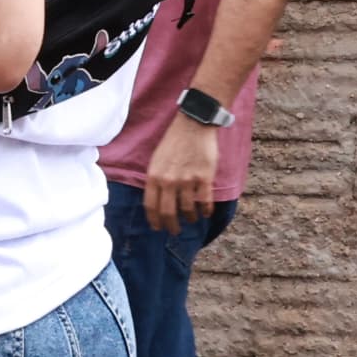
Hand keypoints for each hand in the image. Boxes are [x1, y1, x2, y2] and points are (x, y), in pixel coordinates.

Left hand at [140, 109, 224, 231]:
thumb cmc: (173, 142)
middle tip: (175, 231)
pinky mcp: (204, 177)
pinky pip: (204, 201)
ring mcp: (187, 180)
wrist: (193, 125)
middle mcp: (168, 181)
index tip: (158, 228)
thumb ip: (156, 180)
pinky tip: (206, 213)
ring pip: (187, 209)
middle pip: (168, 212)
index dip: (154, 220)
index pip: (151, 206)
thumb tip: (157, 201)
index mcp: (154, 176)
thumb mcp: (156, 160)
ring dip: (190, 218)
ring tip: (191, 219)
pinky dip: (205, 210)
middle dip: (171, 226)